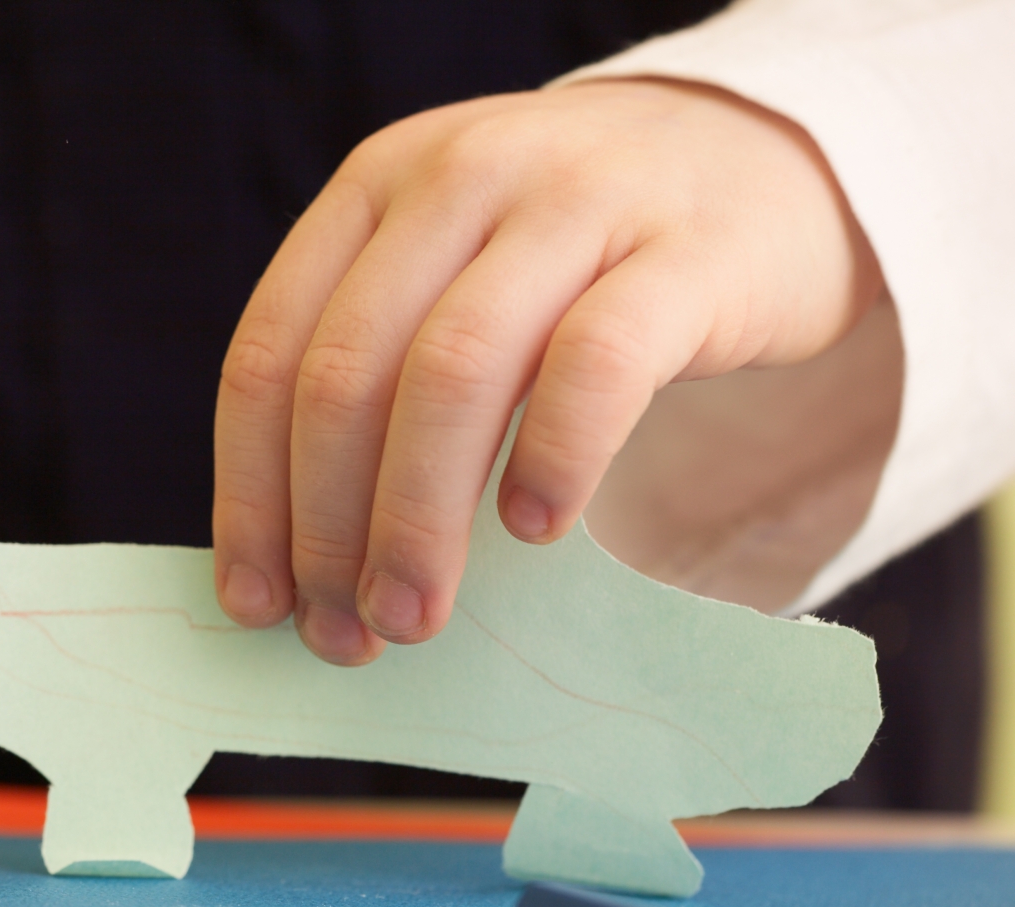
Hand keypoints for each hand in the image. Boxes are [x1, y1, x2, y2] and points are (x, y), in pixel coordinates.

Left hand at [212, 80, 884, 663]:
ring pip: (452, 374)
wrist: (763, 163)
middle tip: (341, 634)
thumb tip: (299, 570)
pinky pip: (597, 363)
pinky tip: (534, 527)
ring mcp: (573, 202)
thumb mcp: (456, 276)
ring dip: (415, 519)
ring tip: (413, 615)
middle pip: (347, 375)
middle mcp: (458, 179)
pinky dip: (551, 456)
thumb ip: (380, 376)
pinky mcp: (685, 252)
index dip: (251, 494)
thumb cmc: (577, 262)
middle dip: (326, 527)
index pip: (270, 354)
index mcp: (375, 188)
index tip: (255, 602)